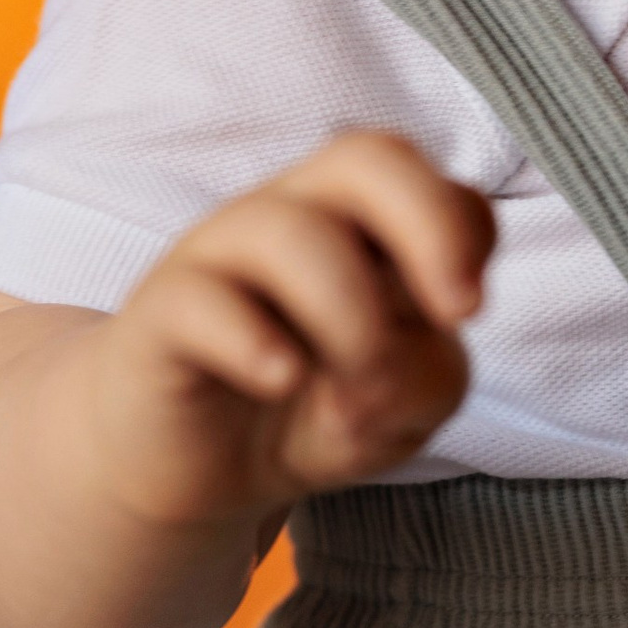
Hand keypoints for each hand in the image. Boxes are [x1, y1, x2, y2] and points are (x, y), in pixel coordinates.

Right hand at [88, 130, 494, 535]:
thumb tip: (387, 369)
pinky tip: (282, 380)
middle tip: (452, 313)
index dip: (465, 229)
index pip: (428, 177)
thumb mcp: (400, 409)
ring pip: (289, 232)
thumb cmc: (307, 413)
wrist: (190, 471)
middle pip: (365, 156)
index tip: (467, 312)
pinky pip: (201, 298)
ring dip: (350, 318)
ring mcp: (221, 257)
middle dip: (429, 224)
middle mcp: (294, 219)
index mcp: (363, 228)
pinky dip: (254, 341)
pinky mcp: (160, 314)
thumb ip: (429, 378)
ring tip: (352, 399)